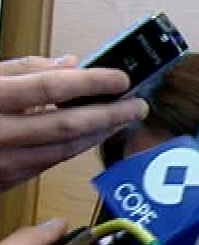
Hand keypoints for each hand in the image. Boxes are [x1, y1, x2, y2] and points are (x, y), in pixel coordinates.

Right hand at [0, 56, 147, 189]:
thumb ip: (25, 69)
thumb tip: (71, 64)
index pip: (50, 87)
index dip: (91, 82)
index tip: (121, 78)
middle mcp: (0, 134)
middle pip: (66, 124)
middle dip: (110, 115)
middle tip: (138, 106)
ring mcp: (4, 162)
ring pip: (64, 150)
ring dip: (100, 134)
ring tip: (125, 120)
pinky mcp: (7, 180)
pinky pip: (51, 163)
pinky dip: (77, 148)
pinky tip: (96, 136)